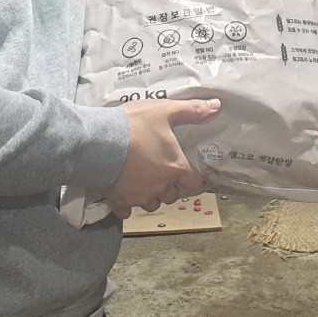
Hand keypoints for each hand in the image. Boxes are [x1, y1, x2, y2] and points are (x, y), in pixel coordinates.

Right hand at [105, 97, 219, 218]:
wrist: (100, 141)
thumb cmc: (135, 125)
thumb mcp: (165, 111)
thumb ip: (192, 111)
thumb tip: (217, 106)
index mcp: (176, 168)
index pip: (194, 183)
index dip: (193, 178)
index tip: (189, 173)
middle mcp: (161, 187)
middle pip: (173, 195)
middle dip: (170, 186)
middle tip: (163, 171)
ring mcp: (140, 196)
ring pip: (152, 204)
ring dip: (151, 195)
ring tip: (144, 180)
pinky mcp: (120, 201)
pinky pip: (127, 211)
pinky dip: (128, 204)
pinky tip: (125, 193)